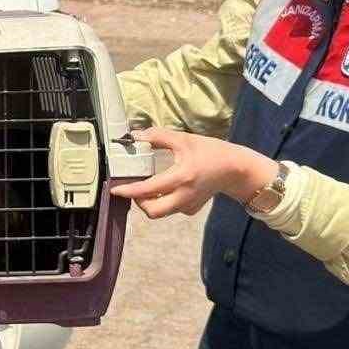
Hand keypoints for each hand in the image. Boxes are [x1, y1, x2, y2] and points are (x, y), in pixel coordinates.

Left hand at [108, 128, 277, 218]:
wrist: (234, 168)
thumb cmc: (209, 151)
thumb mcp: (184, 139)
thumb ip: (159, 136)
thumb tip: (137, 136)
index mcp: (181, 177)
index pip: (148, 189)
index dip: (129, 191)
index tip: (115, 189)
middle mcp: (184, 196)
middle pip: (153, 212)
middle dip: (139, 203)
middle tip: (134, 189)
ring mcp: (189, 206)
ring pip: (161, 212)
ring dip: (150, 202)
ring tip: (149, 186)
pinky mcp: (193, 209)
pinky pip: (172, 209)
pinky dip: (165, 201)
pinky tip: (169, 188)